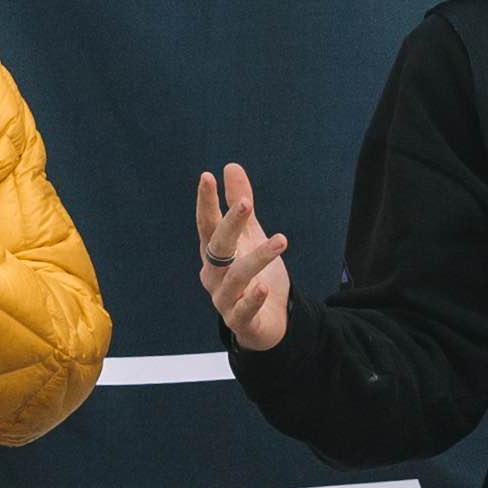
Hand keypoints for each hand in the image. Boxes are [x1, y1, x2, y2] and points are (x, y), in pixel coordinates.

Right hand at [194, 163, 291, 350]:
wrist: (269, 321)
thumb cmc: (255, 275)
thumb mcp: (250, 236)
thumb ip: (239, 204)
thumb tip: (230, 166)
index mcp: (214, 253)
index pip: (207, 223)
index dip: (206, 202)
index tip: (208, 177)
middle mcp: (214, 274)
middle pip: (218, 246)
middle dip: (230, 224)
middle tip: (246, 203)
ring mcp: (225, 299)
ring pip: (236, 276)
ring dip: (257, 257)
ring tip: (281, 241)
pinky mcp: (241, 321)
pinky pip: (244, 311)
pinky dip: (253, 300)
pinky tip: (264, 287)